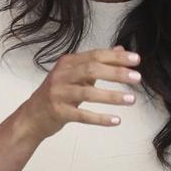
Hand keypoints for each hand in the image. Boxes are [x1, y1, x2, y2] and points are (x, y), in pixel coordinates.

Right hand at [18, 46, 140, 142]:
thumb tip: (120, 49)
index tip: (136, 59)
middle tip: (138, 78)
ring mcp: (59, 93)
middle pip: (92, 70)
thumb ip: (97, 62)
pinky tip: (116, 121)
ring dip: (112, 96)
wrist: (32, 116)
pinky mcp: (58, 112)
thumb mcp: (76, 74)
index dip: (117, 57)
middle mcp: (62, 75)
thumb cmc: (59, 93)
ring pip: (88, 93)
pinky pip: (82, 115)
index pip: (95, 55)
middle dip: (117, 73)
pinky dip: (100, 118)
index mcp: (68, 63)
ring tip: (132, 99)